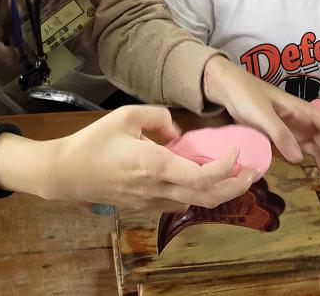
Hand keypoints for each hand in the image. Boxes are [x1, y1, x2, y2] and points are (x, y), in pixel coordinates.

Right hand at [34, 105, 257, 210]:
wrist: (66, 174)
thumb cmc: (93, 142)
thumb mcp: (125, 115)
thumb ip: (158, 116)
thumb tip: (177, 130)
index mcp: (155, 165)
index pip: (203, 176)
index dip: (227, 168)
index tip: (238, 153)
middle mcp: (157, 188)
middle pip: (208, 197)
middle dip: (235, 187)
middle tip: (253, 172)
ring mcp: (151, 200)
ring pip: (195, 204)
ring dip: (219, 193)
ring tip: (234, 176)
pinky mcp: (144, 205)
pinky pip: (179, 203)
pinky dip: (198, 195)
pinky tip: (201, 180)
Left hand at [203, 57, 319, 178]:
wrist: (228, 87)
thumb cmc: (246, 94)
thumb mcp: (262, 114)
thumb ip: (280, 134)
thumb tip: (299, 159)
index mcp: (305, 111)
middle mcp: (306, 121)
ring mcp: (297, 129)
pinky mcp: (285, 137)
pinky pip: (305, 150)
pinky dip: (313, 162)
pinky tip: (311, 174)